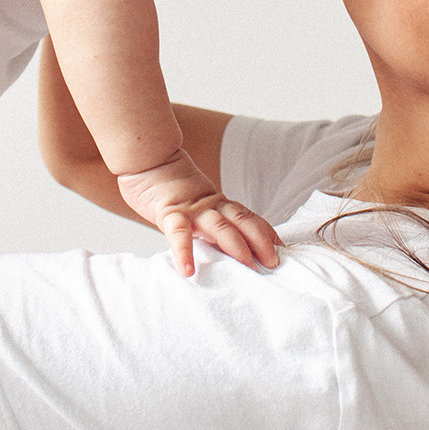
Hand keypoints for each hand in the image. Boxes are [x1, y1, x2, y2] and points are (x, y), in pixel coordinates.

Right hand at [116, 151, 280, 278]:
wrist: (146, 159)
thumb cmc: (168, 186)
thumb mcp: (195, 201)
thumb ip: (209, 217)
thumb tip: (225, 243)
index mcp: (217, 203)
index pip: (248, 217)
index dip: (266, 231)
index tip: (282, 248)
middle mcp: (209, 206)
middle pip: (242, 221)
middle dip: (261, 242)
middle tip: (274, 262)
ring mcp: (191, 209)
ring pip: (220, 227)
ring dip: (237, 247)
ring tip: (249, 268)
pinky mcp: (168, 211)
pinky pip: (178, 233)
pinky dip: (184, 252)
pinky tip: (188, 271)